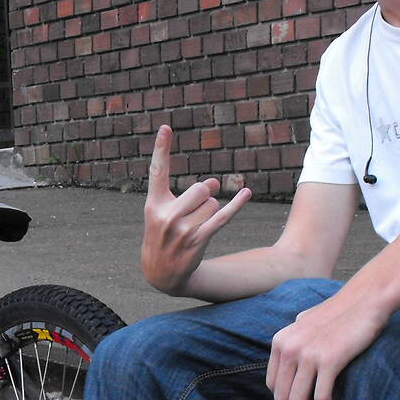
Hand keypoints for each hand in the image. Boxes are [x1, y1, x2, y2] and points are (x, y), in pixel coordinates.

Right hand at [140, 125, 250, 293]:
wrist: (160, 272)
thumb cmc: (164, 235)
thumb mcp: (168, 212)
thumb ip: (188, 193)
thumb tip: (214, 183)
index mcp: (153, 204)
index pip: (158, 171)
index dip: (161, 148)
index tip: (166, 127)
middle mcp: (166, 215)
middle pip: (199, 188)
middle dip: (203, 196)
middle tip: (193, 212)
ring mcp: (182, 230)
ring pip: (212, 203)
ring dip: (210, 211)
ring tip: (195, 227)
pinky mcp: (198, 240)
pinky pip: (222, 217)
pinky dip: (236, 204)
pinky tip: (246, 193)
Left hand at [265, 289, 389, 399]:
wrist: (365, 300)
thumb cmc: (340, 312)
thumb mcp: (305, 322)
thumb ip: (293, 340)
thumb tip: (287, 360)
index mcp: (280, 341)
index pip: (272, 384)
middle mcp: (289, 348)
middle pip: (282, 397)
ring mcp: (308, 354)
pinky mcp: (329, 360)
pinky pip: (322, 398)